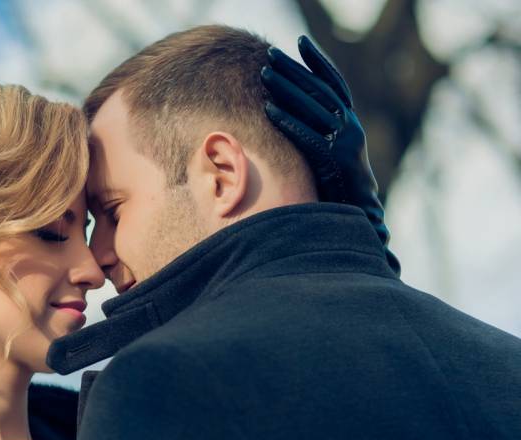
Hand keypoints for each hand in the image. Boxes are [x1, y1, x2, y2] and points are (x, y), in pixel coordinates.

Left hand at [262, 35, 400, 275]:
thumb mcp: (330, 153)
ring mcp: (343, 143)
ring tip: (264, 74)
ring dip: (287, 90)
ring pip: (313, 108)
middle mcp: (350, 128)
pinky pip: (307, 136)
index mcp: (351, 122)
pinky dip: (289, 122)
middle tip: (271, 54)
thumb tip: (291, 111)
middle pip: (319, 90)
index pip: (334, 82)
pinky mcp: (333, 161)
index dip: (318, 61)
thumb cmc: (338, 186)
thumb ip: (318, 132)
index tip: (300, 41)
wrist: (357, 215)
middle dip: (294, 70)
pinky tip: (268, 110)